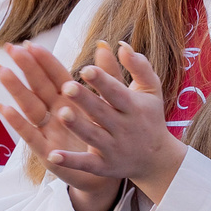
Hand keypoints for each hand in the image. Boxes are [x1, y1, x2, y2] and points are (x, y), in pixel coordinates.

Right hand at [0, 44, 118, 210]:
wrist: (109, 170)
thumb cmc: (105, 133)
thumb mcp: (110, 103)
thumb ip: (108, 75)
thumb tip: (104, 44)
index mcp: (71, 99)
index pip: (55, 75)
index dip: (43, 60)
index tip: (30, 43)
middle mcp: (56, 112)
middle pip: (38, 86)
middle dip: (25, 67)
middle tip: (10, 48)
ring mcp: (49, 130)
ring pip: (30, 106)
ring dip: (16, 89)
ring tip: (2, 71)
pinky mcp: (47, 151)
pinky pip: (30, 134)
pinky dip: (18, 122)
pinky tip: (6, 108)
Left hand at [49, 44, 184, 204]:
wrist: (157, 159)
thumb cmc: (149, 116)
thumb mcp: (151, 90)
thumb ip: (139, 66)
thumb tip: (121, 44)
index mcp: (133, 106)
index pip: (116, 91)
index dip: (102, 80)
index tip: (86, 68)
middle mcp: (124, 127)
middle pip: (101, 112)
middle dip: (85, 100)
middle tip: (67, 86)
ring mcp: (113, 148)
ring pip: (93, 136)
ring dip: (78, 126)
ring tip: (61, 113)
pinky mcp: (104, 166)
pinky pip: (86, 163)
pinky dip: (71, 161)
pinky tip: (53, 155)